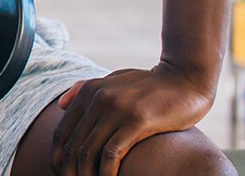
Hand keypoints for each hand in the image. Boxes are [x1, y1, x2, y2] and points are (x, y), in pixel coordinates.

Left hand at [51, 63, 213, 175]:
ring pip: (89, 151)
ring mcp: (117, 109)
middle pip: (73, 143)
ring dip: (86, 174)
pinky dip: (106, 171)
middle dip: (70, 169)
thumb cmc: (150, 84)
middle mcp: (99, 99)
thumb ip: (86, 90)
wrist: (186, 78)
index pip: (62, 130)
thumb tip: (60, 105)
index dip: (58, 156)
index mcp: (89, 91)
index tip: (60, 172)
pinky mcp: (138, 121)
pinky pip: (111, 153)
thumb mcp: (114, 80)